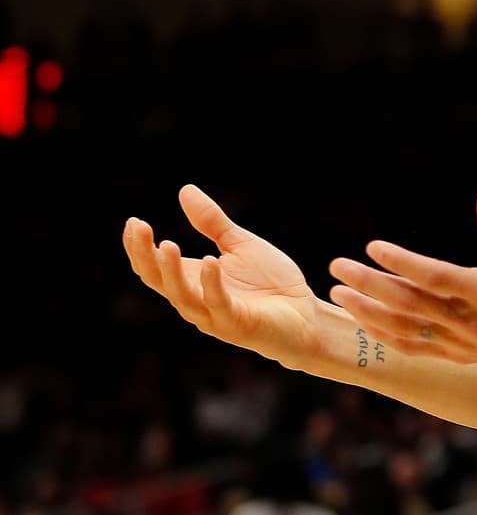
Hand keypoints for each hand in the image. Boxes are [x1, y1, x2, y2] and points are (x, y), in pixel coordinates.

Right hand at [122, 184, 318, 367]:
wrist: (306, 314)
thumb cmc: (270, 283)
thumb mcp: (240, 244)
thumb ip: (212, 223)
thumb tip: (185, 190)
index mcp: (193, 280)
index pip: (154, 267)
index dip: (140, 247)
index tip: (133, 222)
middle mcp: (196, 299)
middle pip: (159, 281)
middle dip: (146, 256)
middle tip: (140, 228)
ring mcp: (214, 314)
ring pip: (183, 296)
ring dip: (172, 272)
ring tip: (167, 244)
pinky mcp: (238, 324)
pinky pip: (219, 304)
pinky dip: (212, 284)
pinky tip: (210, 262)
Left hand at [329, 185, 476, 372]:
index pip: (436, 278)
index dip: (402, 263)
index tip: (374, 246)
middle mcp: (474, 324)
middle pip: (411, 305)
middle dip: (369, 286)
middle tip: (339, 266)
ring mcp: (466, 345)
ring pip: (406, 331)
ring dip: (369, 313)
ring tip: (340, 293)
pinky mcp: (463, 357)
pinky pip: (417, 348)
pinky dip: (388, 336)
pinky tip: (366, 320)